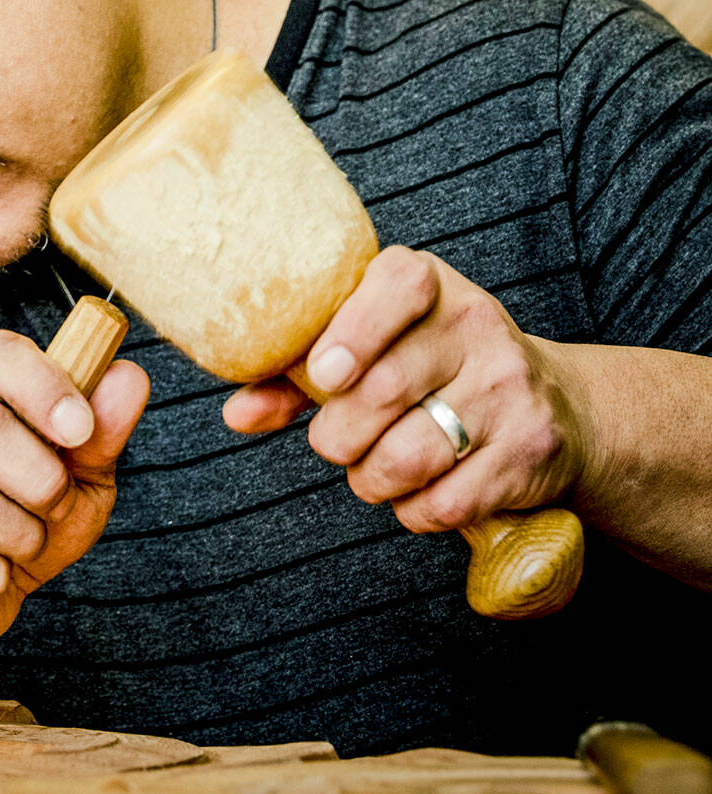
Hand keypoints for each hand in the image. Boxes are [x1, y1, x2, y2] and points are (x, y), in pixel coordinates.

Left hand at [222, 247, 590, 532]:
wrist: (556, 404)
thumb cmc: (435, 369)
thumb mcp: (376, 347)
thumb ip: (300, 375)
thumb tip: (237, 413)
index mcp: (431, 283)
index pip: (397, 285)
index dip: (353, 331)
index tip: (324, 374)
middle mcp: (477, 325)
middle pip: (382, 390)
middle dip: (338, 435)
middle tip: (335, 443)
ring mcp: (509, 387)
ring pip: (408, 455)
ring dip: (371, 480)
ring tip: (373, 470)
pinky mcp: (530, 449)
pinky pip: (446, 501)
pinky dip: (414, 510)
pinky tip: (419, 492)